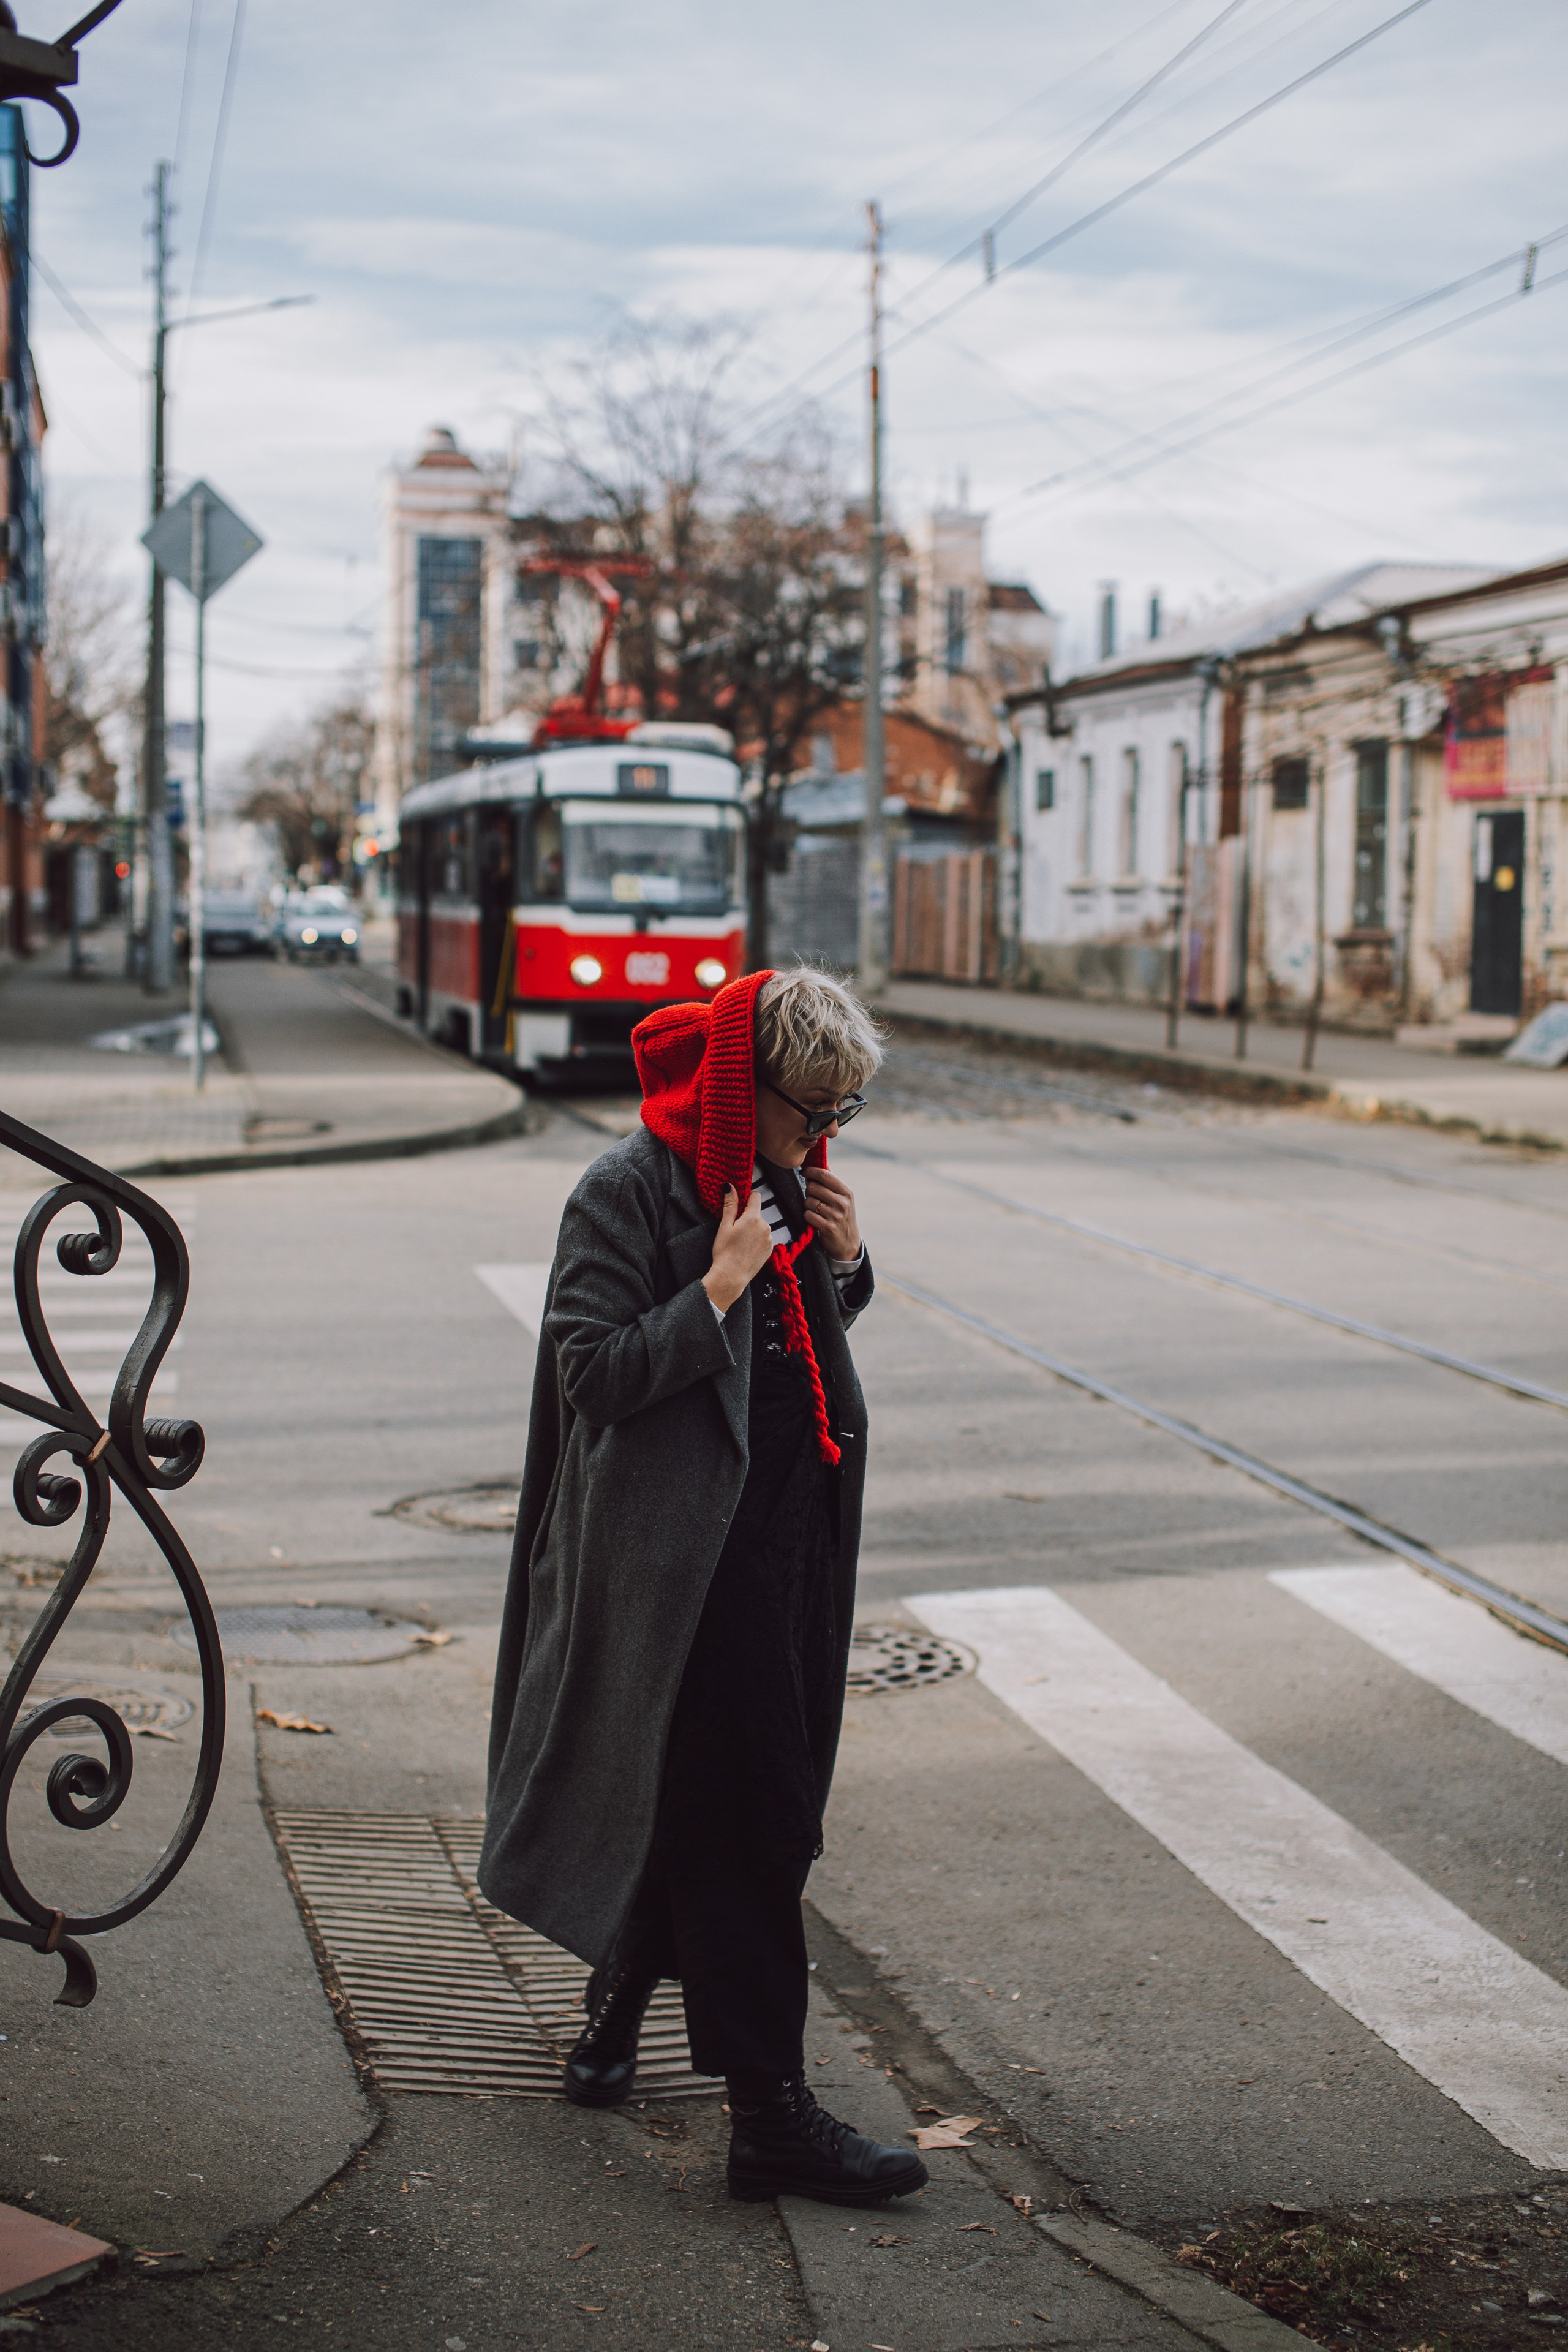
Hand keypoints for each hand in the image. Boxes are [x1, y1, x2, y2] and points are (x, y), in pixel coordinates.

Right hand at [703, 1184, 773, 1312]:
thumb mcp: (724, 1225)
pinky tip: (746, 1248)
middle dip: (747, 1217)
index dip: (746, 1198)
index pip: (755, 1197)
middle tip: (734, 1229)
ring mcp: (769, 1238)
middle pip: (757, 1213)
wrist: (731, 1276)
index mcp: (753, 1218)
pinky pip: (764, 1238)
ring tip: (740, 1241)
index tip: (739, 1205)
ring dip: (752, 1229)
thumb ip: (730, 1204)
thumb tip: (730, 1187)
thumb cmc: (725, 1252)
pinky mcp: (770, 1249)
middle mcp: (765, 1226)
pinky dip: (756, 1240)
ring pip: (761, 1226)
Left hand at [803, 1167, 860, 1261]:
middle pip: (813, 1187)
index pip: (824, 1175)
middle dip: (809, 1191)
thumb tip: (815, 1163)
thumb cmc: (841, 1216)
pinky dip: (808, 1217)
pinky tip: (815, 1220)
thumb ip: (830, 1182)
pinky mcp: (828, 1227)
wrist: (848, 1243)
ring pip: (808, 1201)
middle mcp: (842, 1202)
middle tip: (814, 1197)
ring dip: (808, 1206)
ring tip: (817, 1211)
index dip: (811, 1171)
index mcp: (846, 1192)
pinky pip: (807, 1215)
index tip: (804, 1172)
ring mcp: (835, 1215)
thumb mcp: (843, 1198)